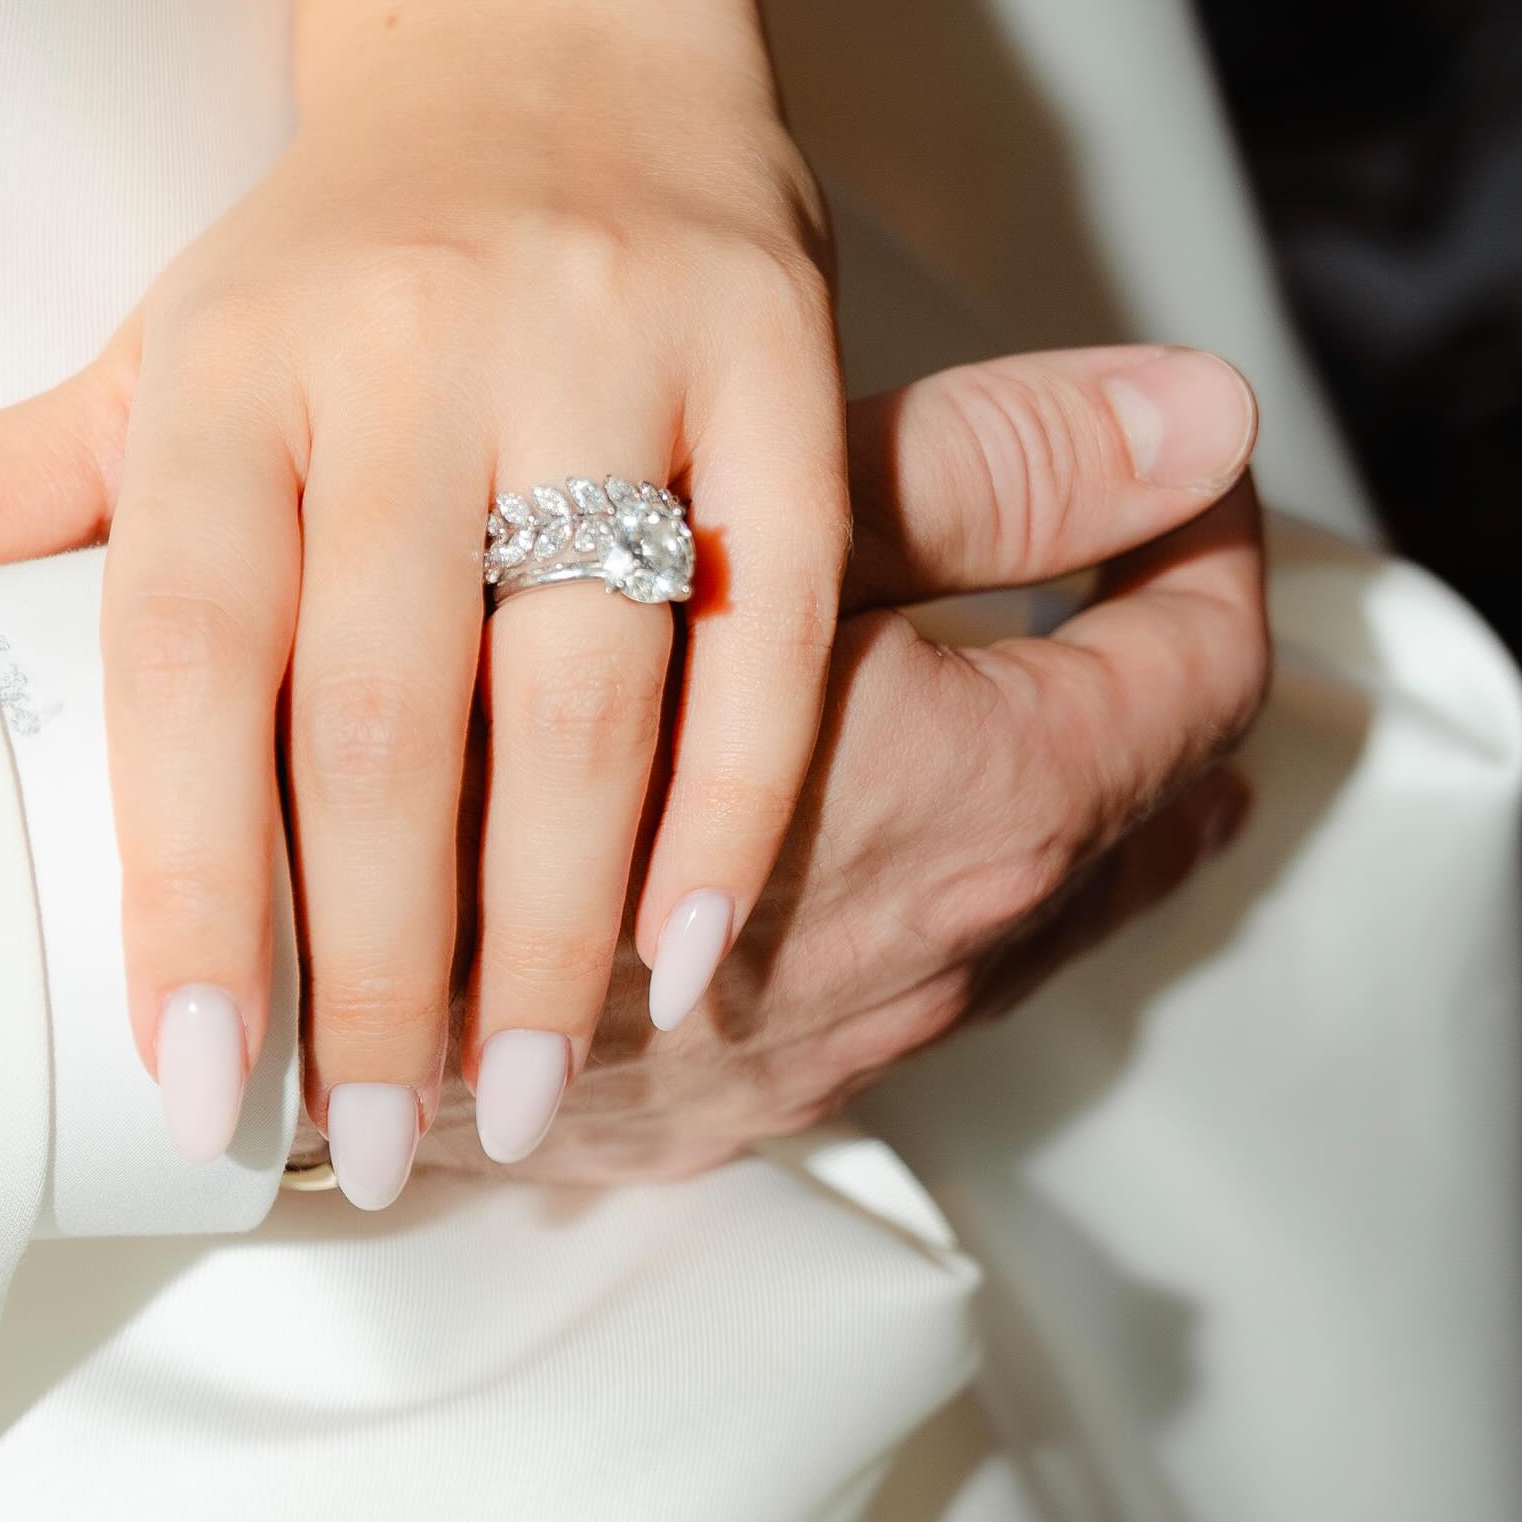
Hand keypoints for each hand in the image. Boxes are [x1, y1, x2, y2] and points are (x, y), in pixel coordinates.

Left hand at [0, 0, 846, 1203]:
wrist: (554, 16)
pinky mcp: (775, 356)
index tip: (182, 1075)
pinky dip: (730, 807)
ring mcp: (607, 350)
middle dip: (379, 958)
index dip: (185, 875)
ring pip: (588, 684)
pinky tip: (677, 961)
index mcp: (226, 374)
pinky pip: (768, 622)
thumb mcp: (125, 367)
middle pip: (388, 705)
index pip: (189, 656)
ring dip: (554, 923)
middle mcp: (411, 355)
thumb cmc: (318, 263)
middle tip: (371, 1146)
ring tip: (515, 1101)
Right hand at [503, 341, 1268, 1187]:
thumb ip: (990, 473)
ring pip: (1015, 929)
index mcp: (997, 804)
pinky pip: (877, 998)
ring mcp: (834, 1051)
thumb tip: (1206, 412)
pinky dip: (913, 902)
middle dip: (1146, 688)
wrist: (313, 964)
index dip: (1207, 553)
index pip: (1198, 677)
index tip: (1172, 477)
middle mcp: (945, 956)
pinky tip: (862, 843)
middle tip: (1141, 581)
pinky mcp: (720, 1109)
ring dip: (1043, 810)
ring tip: (1038, 706)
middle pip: (1136, 823)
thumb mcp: (769, 530)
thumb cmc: (531, 693)